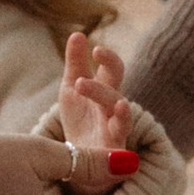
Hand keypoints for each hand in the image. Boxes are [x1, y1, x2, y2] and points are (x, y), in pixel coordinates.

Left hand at [54, 29, 136, 171]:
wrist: (79, 161)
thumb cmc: (80, 120)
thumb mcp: (71, 88)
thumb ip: (75, 63)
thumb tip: (78, 33)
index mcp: (104, 91)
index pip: (112, 70)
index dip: (108, 58)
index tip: (96, 49)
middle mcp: (112, 109)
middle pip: (116, 89)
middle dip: (109, 74)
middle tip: (89, 66)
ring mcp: (115, 131)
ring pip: (122, 116)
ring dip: (112, 104)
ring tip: (95, 91)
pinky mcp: (113, 156)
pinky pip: (121, 147)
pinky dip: (121, 142)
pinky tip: (118, 133)